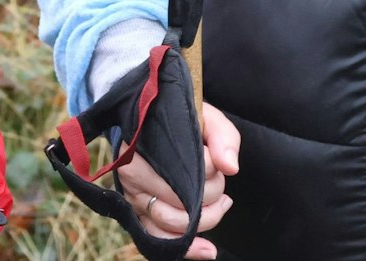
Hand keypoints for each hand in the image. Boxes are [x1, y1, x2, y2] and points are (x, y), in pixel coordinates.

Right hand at [115, 102, 240, 259]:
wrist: (152, 123)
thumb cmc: (180, 122)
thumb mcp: (206, 118)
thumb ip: (223, 138)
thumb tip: (231, 167)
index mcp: (144, 147)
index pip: (188, 169)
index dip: (212, 168)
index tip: (217, 157)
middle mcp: (133, 175)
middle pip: (183, 200)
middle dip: (213, 193)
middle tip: (219, 178)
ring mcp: (134, 197)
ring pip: (172, 223)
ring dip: (205, 218)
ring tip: (222, 203)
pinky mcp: (139, 215)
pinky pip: (159, 239)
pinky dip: (185, 248)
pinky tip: (207, 250)